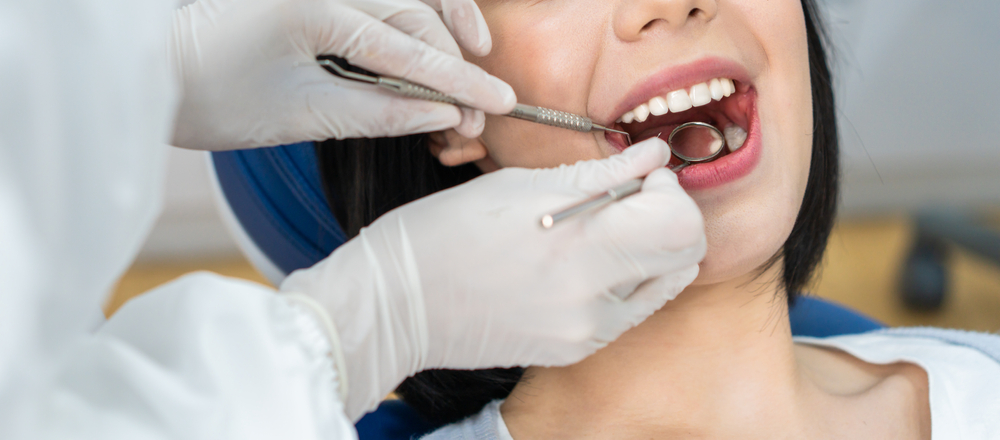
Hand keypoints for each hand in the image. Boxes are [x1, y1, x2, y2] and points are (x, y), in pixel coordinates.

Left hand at [169, 0, 513, 150]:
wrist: (150, 75)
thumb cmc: (211, 96)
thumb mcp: (302, 115)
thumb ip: (379, 111)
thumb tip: (437, 115)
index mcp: (314, 5)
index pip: (407, 46)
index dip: (457, 80)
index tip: (496, 102)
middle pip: (413, 12)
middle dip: (452, 60)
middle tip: (479, 105)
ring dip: (440, 24)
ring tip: (475, 52)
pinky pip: (375, 2)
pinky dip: (406, 21)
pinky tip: (430, 35)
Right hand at [280, 137, 706, 418]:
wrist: (395, 306)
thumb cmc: (443, 234)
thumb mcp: (518, 187)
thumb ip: (599, 174)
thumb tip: (653, 155)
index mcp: (578, 247)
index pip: (680, 224)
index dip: (669, 189)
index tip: (641, 174)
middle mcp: (593, 299)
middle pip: (685, 257)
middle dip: (670, 216)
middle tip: (631, 195)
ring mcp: (586, 332)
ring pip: (662, 286)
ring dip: (650, 249)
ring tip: (604, 227)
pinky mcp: (574, 349)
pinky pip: (628, 310)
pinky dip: (623, 278)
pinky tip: (583, 259)